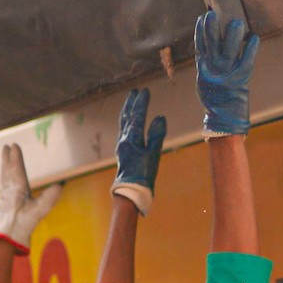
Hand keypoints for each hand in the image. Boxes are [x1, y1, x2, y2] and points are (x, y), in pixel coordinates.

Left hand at [0, 144, 61, 252]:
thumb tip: (61, 183)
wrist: (7, 238)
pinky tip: (7, 185)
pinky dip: (6, 181)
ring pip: (4, 179)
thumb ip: (50, 197)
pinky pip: (4, 189)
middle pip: (7, 172)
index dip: (15, 157)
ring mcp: (4, 199)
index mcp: (17, 189)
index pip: (16, 170)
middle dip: (7, 159)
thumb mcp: (40, 210)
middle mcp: (8, 191)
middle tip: (5, 147)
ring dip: (5, 169)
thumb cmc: (23, 223)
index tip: (13, 145)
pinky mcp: (3, 207)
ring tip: (5, 161)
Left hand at [112, 88, 166, 214]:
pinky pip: (124, 130)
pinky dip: (127, 122)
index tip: (144, 91)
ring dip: (127, 111)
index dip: (141, 103)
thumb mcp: (153, 154)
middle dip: (131, 104)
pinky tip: (130, 123)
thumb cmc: (143, 174)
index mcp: (131, 139)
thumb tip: (160, 117)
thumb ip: (156, 135)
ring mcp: (122, 145)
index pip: (137, 116)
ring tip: (130, 103)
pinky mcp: (123, 151)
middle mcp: (124, 139)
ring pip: (124, 123)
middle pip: (127, 117)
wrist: (130, 191)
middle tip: (134, 92)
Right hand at [195, 10, 258, 136]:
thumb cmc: (214, 97)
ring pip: (229, 50)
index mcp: (203, 69)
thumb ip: (206, 64)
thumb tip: (208, 47)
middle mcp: (214, 69)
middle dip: (212, 29)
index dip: (200, 31)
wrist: (223, 116)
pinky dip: (251, 49)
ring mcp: (227, 73)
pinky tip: (254, 38)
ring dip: (233, 36)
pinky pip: (247, 61)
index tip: (202, 17)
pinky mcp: (241, 78)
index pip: (200, 46)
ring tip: (237, 22)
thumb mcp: (204, 80)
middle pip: (212, 44)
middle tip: (214, 14)